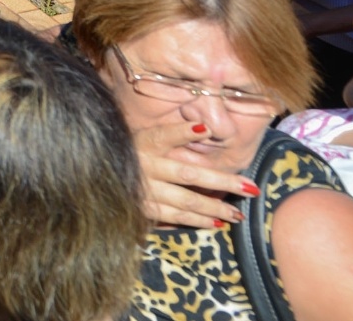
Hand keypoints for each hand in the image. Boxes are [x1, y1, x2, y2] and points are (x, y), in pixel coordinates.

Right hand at [132, 119, 254, 226]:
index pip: (164, 136)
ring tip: (236, 215)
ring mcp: (143, 191)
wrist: (101, 177)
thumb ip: (171, 134)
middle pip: (188, 175)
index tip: (206, 129)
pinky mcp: (141, 210)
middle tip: (251, 190)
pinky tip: (213, 223)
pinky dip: (195, 221)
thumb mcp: (142, 138)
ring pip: (185, 202)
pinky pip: (173, 218)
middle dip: (222, 183)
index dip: (183, 132)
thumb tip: (205, 128)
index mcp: (143, 144)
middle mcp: (144, 167)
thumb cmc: (128, 154)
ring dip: (214, 209)